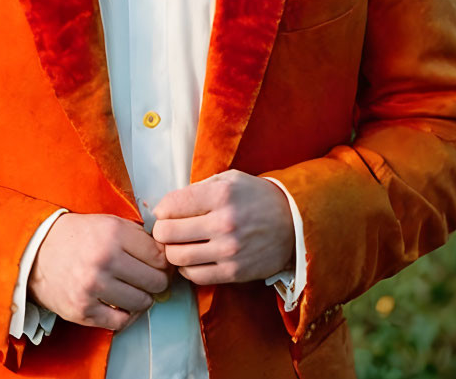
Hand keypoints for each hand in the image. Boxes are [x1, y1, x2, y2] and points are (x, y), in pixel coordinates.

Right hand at [28, 213, 170, 331]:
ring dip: (142, 299)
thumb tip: (169, 257)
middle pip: (154, 281)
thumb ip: (139, 237)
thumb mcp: (110, 223)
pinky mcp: (83, 309)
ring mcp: (93, 287)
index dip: (164, 262)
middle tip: (150, 279)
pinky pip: (121, 322)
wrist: (39, 252)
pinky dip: (126, 316)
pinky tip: (121, 305)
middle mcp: (104, 259)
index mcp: (114, 233)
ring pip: (142, 302)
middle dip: (157, 281)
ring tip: (133, 290)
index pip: (159, 256)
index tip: (161, 265)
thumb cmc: (80, 236)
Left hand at [151, 170, 294, 284]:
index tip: (165, 211)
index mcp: (220, 195)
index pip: (170, 205)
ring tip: (179, 245)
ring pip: (177, 258)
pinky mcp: (234, 272)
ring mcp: (229, 251)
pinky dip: (187, 269)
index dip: (161, 209)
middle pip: (167, 233)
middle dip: (161, 231)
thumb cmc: (256, 197)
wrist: (293, 223)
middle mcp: (223, 223)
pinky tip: (194, 258)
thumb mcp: (229, 179)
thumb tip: (166, 206)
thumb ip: (198, 189)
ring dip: (172, 251)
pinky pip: (195, 276)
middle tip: (167, 229)